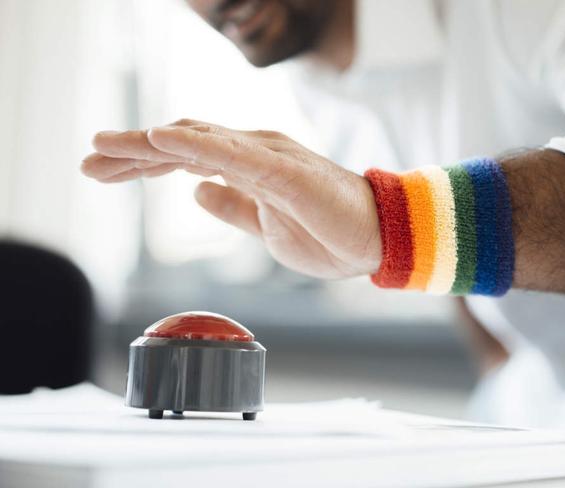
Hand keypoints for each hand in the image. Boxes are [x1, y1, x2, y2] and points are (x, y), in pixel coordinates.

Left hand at [82, 119, 380, 278]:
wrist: (379, 241)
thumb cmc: (330, 233)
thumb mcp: (266, 225)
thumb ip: (233, 206)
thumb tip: (197, 193)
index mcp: (249, 167)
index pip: (185, 157)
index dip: (143, 161)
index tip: (105, 172)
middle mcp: (254, 152)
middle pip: (182, 143)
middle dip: (131, 151)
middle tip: (88, 160)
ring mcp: (269, 157)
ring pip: (198, 141)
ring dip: (148, 143)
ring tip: (103, 147)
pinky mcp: (284, 170)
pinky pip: (232, 153)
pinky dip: (194, 143)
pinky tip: (160, 138)